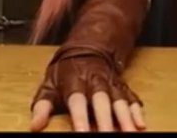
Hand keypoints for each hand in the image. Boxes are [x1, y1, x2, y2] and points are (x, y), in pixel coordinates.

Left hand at [30, 51, 145, 131]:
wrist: (88, 47)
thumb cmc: (65, 72)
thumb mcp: (48, 85)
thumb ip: (42, 107)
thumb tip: (35, 127)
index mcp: (75, 82)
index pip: (77, 102)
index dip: (80, 118)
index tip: (82, 134)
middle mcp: (95, 83)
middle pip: (102, 103)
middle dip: (106, 121)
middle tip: (108, 136)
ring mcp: (111, 85)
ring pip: (120, 102)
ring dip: (125, 119)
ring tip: (130, 133)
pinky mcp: (122, 87)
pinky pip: (131, 99)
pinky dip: (137, 112)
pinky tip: (141, 125)